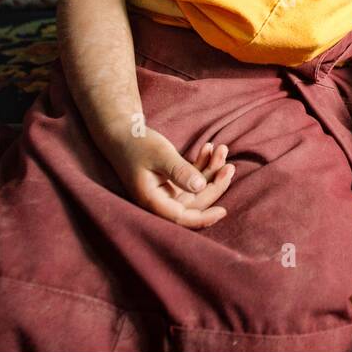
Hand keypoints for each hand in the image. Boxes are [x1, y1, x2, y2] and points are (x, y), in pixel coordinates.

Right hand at [102, 128, 235, 228]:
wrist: (122, 133)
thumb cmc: (137, 143)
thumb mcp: (160, 154)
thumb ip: (179, 171)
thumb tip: (201, 187)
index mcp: (152, 200)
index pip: (181, 217)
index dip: (203, 218)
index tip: (223, 211)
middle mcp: (160, 200)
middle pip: (194, 203)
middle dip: (214, 184)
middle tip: (229, 165)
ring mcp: (166, 191)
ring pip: (196, 189)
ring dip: (211, 170)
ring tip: (222, 149)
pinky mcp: (171, 182)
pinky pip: (192, 178)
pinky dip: (202, 164)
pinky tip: (209, 147)